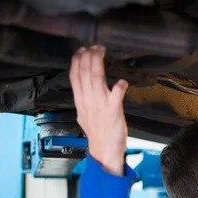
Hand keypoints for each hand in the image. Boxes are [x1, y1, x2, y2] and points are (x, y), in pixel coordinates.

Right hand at [69, 45, 128, 175]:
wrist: (104, 151)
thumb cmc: (97, 134)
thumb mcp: (83, 115)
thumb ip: (84, 101)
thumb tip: (84, 91)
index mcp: (81, 101)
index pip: (75, 77)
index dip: (77, 61)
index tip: (81, 51)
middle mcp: (89, 101)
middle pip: (85, 74)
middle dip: (88, 57)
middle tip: (94, 46)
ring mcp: (101, 106)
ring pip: (97, 79)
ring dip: (99, 64)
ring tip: (101, 52)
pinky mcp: (113, 112)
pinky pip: (116, 97)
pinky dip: (119, 88)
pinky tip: (122, 81)